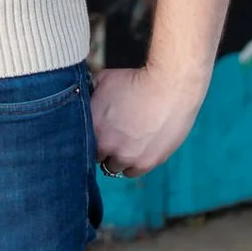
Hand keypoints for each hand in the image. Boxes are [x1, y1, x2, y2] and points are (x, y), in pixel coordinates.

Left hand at [90, 64, 210, 179]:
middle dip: (105, 149)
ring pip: (117, 168)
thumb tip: (84, 94)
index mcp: (93, 129)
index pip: (83, 146)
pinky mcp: (149, 162)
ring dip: (120, 159)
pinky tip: (139, 150)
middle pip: (99, 159)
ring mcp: (130, 157)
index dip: (91, 140)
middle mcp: (109, 147)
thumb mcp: (102, 80)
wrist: (168, 86)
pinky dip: (135, 163)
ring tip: (128, 145)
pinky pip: (135, 171)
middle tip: (114, 137)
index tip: (99, 134)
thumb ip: (89, 93)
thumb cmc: (134, 80)